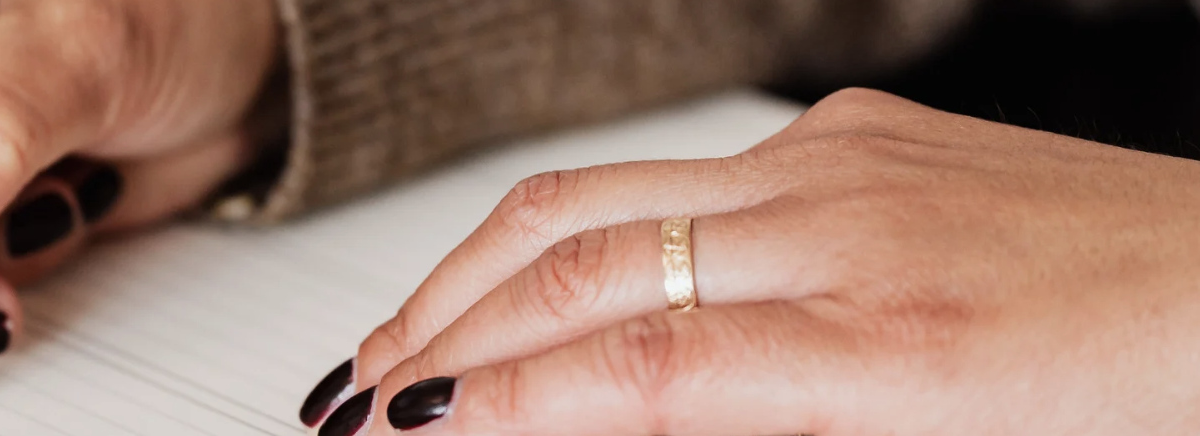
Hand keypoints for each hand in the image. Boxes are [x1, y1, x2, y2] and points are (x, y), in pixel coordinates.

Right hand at [299, 89, 1199, 434]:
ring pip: (595, 199)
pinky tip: (517, 273)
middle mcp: (851, 225)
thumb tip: (612, 416)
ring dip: (468, 274)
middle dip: (438, 337)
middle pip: (580, 266)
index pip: (635, 370)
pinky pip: (666, 174)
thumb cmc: (1137, 391)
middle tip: (351, 406)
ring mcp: (842, 161)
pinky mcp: (849, 129)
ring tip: (394, 340)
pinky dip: (561, 231)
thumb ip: (769, 429)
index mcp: (898, 349)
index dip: (497, 408)